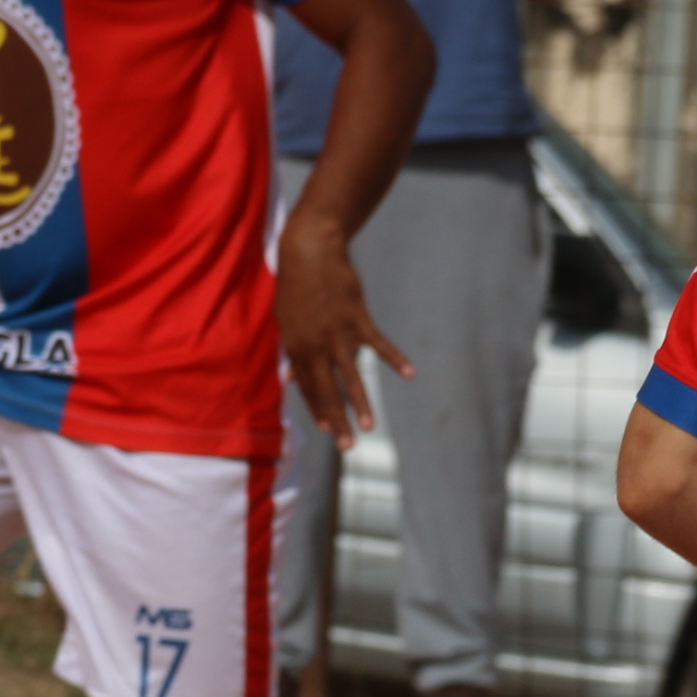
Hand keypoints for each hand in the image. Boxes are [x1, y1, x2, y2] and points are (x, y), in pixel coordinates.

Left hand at [278, 214, 412, 447]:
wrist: (310, 251)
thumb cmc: (296, 286)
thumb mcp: (287, 320)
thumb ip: (293, 351)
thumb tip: (292, 378)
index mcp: (296, 347)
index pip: (308, 386)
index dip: (318, 409)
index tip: (326, 430)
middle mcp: (315, 345)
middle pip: (327, 389)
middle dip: (336, 420)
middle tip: (347, 446)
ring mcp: (338, 333)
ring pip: (351, 375)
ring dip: (361, 401)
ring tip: (370, 425)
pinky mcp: (358, 318)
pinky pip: (379, 344)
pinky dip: (395, 359)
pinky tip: (410, 374)